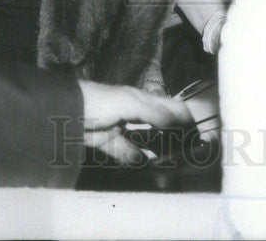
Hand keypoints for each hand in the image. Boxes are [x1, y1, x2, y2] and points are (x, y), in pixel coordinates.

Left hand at [78, 81, 192, 163]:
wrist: (64, 110)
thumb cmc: (101, 100)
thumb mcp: (130, 104)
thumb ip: (155, 114)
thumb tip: (180, 124)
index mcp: (145, 99)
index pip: (172, 108)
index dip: (187, 120)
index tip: (201, 136)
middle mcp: (136, 113)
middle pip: (161, 126)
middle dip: (175, 137)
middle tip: (189, 155)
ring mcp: (123, 129)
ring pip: (145, 141)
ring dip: (156, 151)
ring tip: (171, 164)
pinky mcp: (109, 143)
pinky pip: (127, 153)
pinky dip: (136, 160)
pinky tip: (146, 166)